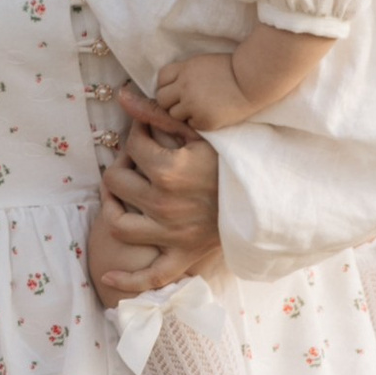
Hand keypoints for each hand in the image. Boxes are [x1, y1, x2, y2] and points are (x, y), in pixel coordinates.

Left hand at [88, 88, 222, 299]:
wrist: (266, 195)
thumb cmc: (234, 159)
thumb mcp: (198, 132)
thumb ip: (157, 114)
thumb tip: (121, 94)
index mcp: (168, 171)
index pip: (132, 145)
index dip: (136, 132)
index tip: (147, 131)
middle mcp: (164, 205)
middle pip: (116, 180)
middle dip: (121, 164)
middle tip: (134, 159)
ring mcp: (171, 234)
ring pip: (118, 224)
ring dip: (111, 208)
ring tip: (118, 194)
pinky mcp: (182, 256)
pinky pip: (150, 276)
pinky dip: (127, 280)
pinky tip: (109, 274)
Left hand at [156, 53, 252, 133]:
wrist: (253, 82)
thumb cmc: (232, 70)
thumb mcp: (203, 63)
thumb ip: (185, 73)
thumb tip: (167, 86)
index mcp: (185, 69)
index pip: (161, 78)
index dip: (168, 85)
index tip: (177, 88)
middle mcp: (185, 86)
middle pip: (162, 99)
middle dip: (171, 101)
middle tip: (186, 102)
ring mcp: (193, 105)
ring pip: (174, 115)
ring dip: (183, 114)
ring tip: (200, 109)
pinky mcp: (203, 120)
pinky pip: (191, 124)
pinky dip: (198, 121)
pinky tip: (210, 114)